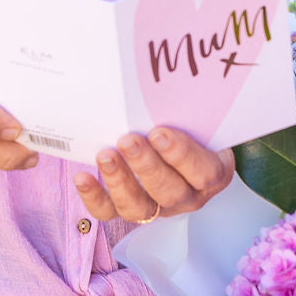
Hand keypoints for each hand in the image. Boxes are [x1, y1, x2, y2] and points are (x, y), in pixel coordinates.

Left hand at [73, 127, 233, 221]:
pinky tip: (83, 177)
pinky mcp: (131, 210)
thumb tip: (162, 84)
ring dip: (120, 181)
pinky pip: (110, 211)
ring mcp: (158, 207)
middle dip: (146, 165)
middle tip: (128, 140)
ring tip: (105, 156)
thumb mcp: (199, 120)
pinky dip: (94, 197)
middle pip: (170, 190)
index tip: (159, 133)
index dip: (181, 155)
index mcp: (211, 172)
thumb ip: (188, 111)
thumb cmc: (191, 129)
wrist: (180, 146)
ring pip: (140, 206)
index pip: (204, 172)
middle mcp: (187, 195)